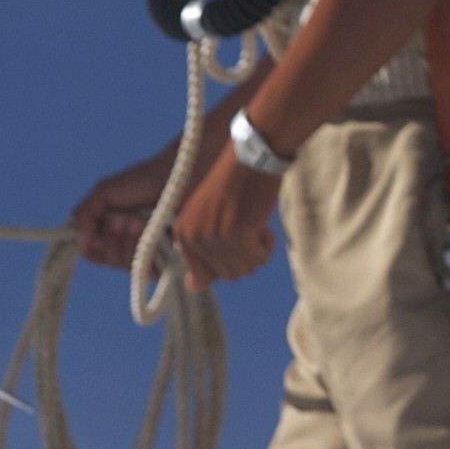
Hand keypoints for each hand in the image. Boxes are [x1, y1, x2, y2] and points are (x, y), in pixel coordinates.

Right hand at [68, 146, 175, 275]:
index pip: (91, 251)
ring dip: (129, 242)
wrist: (177, 178)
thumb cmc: (143, 180)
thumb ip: (85, 214)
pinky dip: (144, 255)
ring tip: (142, 222)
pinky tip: (151, 237)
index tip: (103, 224)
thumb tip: (80, 244)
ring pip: (123, 265)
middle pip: (107, 259)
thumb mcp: (105, 191)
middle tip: (126, 217)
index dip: (93, 242)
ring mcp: (146, 252)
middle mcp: (126, 242)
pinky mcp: (165, 261)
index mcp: (109, 227)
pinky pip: (145, 273)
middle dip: (113, 237)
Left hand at [172, 109, 283, 284]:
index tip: (231, 237)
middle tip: (246, 227)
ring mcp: (213, 236)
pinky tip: (261, 222)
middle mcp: (193, 237)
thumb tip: (194, 289)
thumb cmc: (234, 188)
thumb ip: (201, 254)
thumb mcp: (210, 221)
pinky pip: (259, 258)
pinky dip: (267, 245)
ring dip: (256, 250)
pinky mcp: (236, 233)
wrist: (249, 159)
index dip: (226, 260)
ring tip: (252, 222)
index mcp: (182, 234)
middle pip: (227, 276)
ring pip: (245, 269)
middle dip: (244, 256)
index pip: (204, 277)